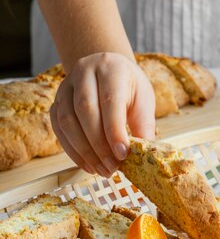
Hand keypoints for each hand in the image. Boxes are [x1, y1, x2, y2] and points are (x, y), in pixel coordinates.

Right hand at [50, 53, 155, 175]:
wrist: (108, 70)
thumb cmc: (129, 87)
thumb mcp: (143, 100)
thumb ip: (143, 125)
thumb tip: (143, 155)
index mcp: (111, 69)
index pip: (109, 101)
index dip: (114, 130)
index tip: (122, 155)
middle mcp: (84, 73)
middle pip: (85, 111)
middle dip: (98, 145)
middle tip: (111, 167)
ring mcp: (65, 87)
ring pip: (67, 121)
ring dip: (83, 151)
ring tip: (100, 169)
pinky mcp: (55, 101)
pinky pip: (58, 128)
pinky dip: (71, 150)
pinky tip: (87, 164)